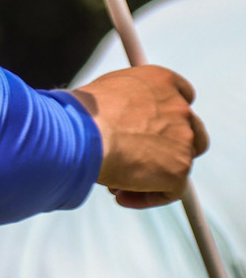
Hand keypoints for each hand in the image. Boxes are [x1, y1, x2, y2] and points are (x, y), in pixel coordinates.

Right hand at [71, 64, 208, 207]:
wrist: (84, 133)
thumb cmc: (83, 112)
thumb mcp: (110, 90)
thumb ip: (131, 102)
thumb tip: (124, 121)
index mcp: (162, 81)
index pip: (183, 95)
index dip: (169, 116)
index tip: (153, 130)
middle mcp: (179, 107)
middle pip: (194, 133)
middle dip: (174, 149)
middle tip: (145, 160)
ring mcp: (183, 140)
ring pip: (178, 165)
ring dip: (153, 174)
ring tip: (117, 181)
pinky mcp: (180, 170)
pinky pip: (169, 191)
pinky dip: (147, 196)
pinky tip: (120, 196)